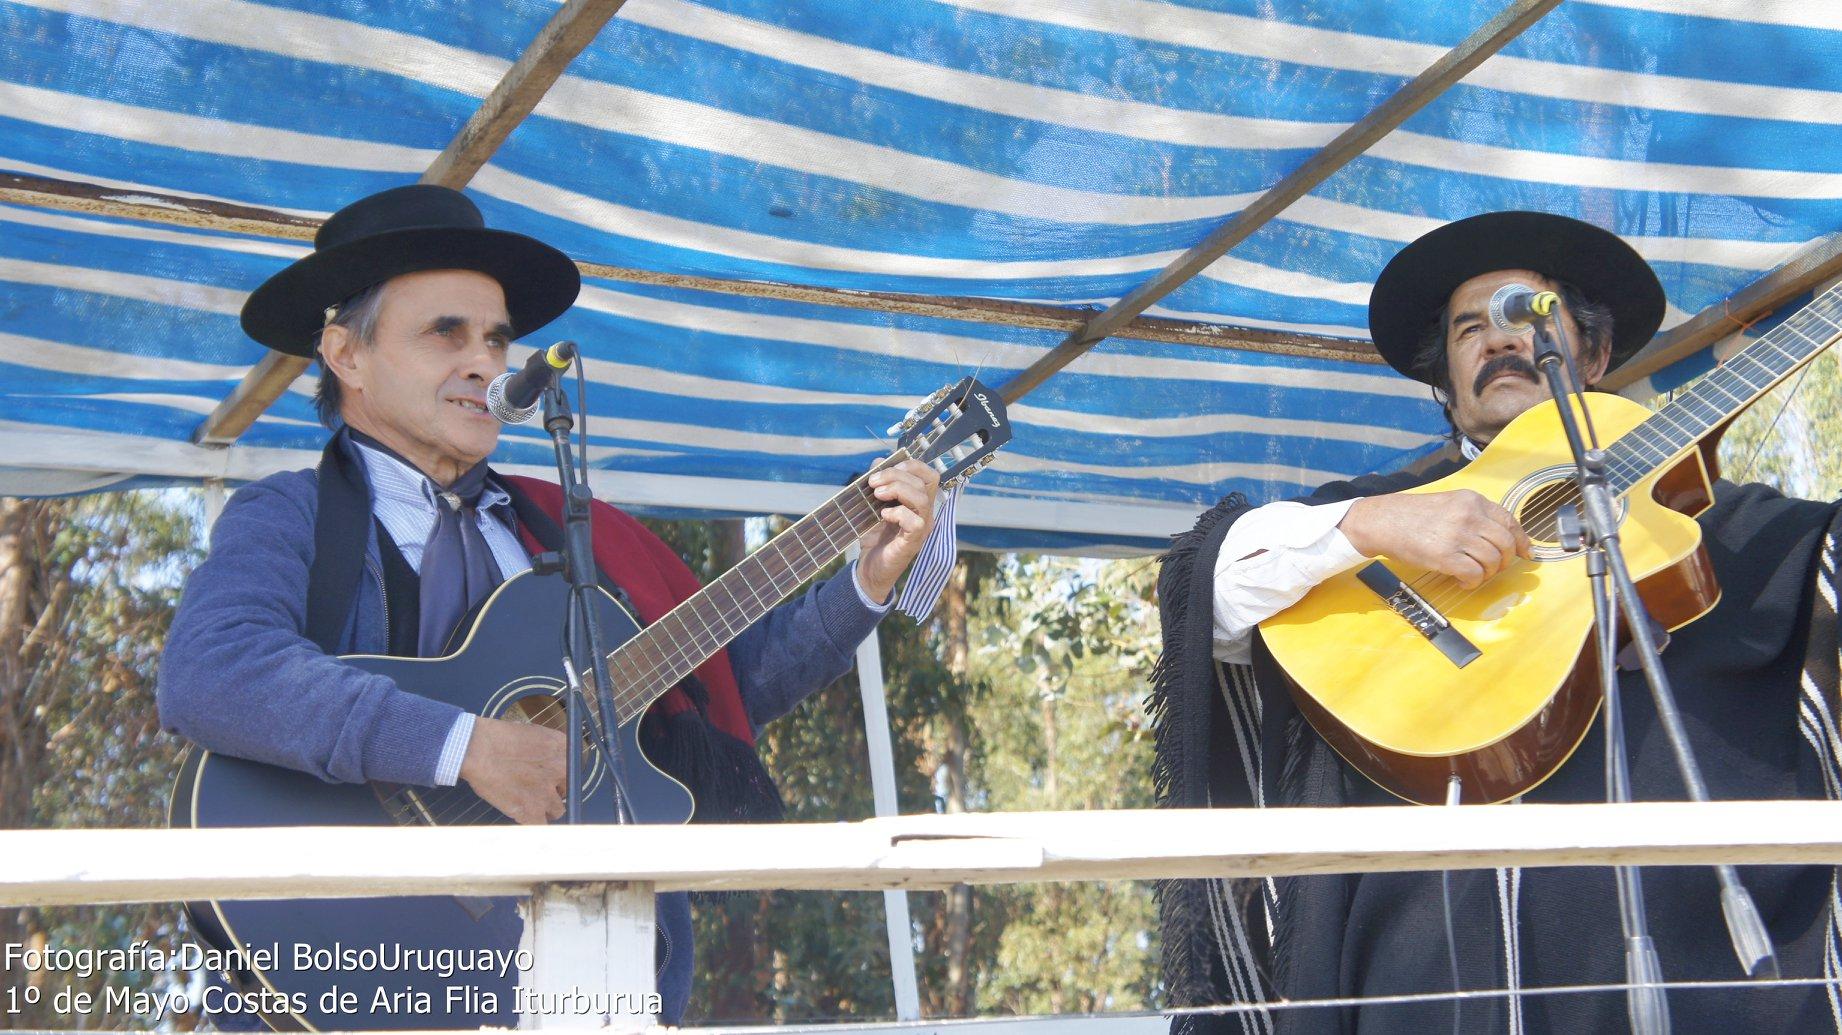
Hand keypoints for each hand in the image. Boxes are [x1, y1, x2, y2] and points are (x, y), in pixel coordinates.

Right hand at [459, 717, 566, 824]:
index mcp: (563, 749)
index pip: (574, 769)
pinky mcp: (531, 811)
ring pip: (557, 810)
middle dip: (554, 791)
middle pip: (568, 790)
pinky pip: (541, 825)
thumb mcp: (535, 734)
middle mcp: (561, 770)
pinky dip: (532, 822)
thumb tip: (551, 763)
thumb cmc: (498, 738)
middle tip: (537, 789)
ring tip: (530, 804)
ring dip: (546, 809)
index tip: (553, 779)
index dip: (561, 776)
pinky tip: (523, 815)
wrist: (479, 749)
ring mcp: (547, 792)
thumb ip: (549, 750)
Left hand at [855, 459, 942, 603]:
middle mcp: (925, 513)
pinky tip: (883, 515)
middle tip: (872, 482)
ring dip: (897, 490)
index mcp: (918, 502)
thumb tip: (879, 461)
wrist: (868, 567)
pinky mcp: (913, 542)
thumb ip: (877, 483)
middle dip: (895, 475)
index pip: (930, 475)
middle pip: (923, 483)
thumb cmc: (874, 535)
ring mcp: (922, 528)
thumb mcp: (872, 504)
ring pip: (922, 500)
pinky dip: (898, 513)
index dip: (912, 465)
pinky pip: (916, 522)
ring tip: (876, 495)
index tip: (886, 467)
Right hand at [1338, 489, 1532, 589]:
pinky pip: (1474, 575)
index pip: (1509, 520)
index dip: (1521, 540)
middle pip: (1505, 543)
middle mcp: (1469, 515)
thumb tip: (1500, 538)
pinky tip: (1462, 581)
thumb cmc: (1412, 515)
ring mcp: (1458, 535)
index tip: (1524, 553)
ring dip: (1487, 574)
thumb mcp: (1449, 504)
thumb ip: (1475, 516)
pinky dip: (1472, 583)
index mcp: (1471, 500)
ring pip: (1492, 561)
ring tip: (1473, 575)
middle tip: (1492, 568)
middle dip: (1504, 561)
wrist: (1382, 521)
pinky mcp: (1446, 556)